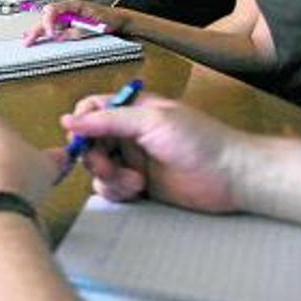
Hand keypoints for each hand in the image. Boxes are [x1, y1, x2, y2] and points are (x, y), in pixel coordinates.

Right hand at [23, 0, 125, 45]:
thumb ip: (75, 31)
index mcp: (73, 4)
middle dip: (37, 29)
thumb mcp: (93, 26)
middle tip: (28, 40)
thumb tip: (60, 35)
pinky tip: (34, 36)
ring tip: (27, 40)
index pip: (53, 10)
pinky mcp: (67, 22)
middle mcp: (67, 8)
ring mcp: (66, 15)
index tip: (51, 34)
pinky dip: (43, 32)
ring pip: (47, 22)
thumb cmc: (108, 19)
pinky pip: (52, 26)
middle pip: (47, 17)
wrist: (117, 20)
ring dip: (37, 31)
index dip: (49, 22)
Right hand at [60, 96, 244, 212]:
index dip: (81, 124)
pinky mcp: (138, 185)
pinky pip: (110, 188)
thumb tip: (68, 120)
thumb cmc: (200, 140)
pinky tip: (137, 190)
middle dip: (93, 156)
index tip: (80, 139)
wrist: (231, 176)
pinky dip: (116, 191)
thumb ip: (108, 120)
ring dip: (108, 177)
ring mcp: (133, 160)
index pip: (92, 109)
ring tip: (133, 181)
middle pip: (89, 142)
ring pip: (97, 168)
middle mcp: (129, 133)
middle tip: (107, 166)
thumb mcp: (151, 120)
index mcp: (133, 109)